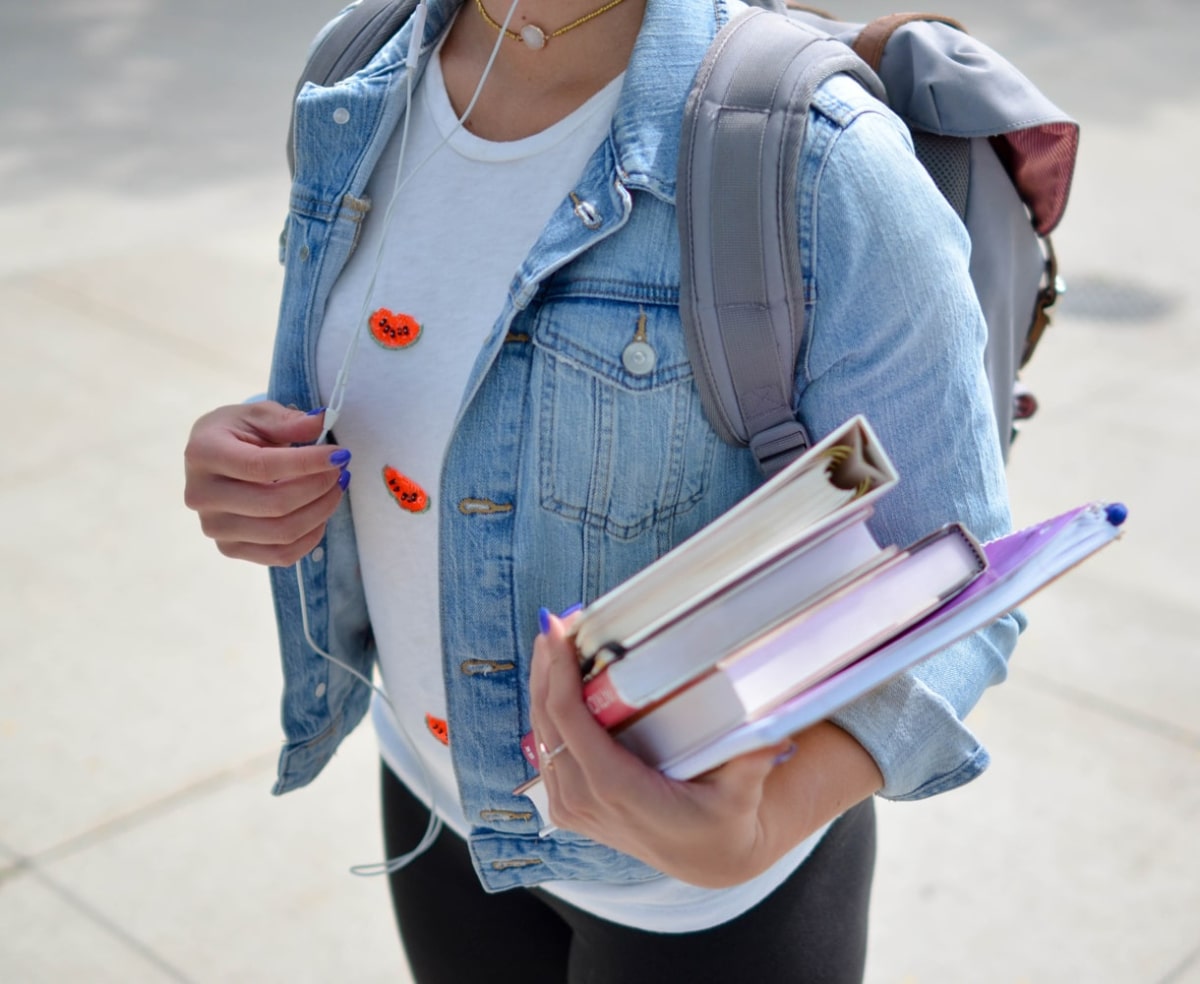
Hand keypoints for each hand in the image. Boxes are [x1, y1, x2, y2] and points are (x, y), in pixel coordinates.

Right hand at [183, 402, 349, 565]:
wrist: (213, 459)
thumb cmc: (237, 433)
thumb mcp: (258, 415)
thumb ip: (288, 421)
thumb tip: (321, 423)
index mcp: (203, 454)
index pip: (262, 466)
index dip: (307, 463)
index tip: (339, 455)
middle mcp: (202, 495)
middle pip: (275, 505)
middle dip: (319, 487)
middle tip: (340, 471)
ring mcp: (214, 527)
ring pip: (282, 533)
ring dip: (321, 511)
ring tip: (335, 489)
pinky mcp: (229, 549)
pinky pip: (281, 555)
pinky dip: (311, 536)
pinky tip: (320, 513)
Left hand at [529, 611, 793, 887]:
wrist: (708, 860)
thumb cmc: (724, 822)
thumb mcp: (741, 795)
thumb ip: (751, 763)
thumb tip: (774, 732)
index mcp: (617, 790)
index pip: (570, 723)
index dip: (558, 674)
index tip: (558, 631)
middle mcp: (585, 801)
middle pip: (547, 721)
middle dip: (546, 667)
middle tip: (555, 622)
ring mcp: (572, 807)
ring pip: (540, 735)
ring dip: (542, 685)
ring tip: (553, 640)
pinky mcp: (569, 806)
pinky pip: (546, 751)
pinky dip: (546, 712)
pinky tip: (554, 680)